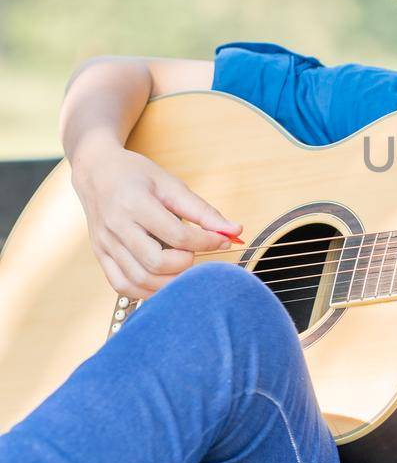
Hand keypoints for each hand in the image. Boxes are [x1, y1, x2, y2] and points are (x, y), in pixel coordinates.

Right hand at [70, 144, 241, 299]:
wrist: (96, 171)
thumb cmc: (135, 175)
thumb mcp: (171, 184)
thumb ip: (202, 210)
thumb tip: (235, 230)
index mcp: (135, 204)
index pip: (177, 235)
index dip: (206, 242)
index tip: (222, 240)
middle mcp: (116, 227)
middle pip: (156, 262)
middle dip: (186, 264)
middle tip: (195, 253)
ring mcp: (105, 244)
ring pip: (139, 279)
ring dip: (169, 282)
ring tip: (184, 269)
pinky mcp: (100, 255)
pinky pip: (121, 285)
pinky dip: (146, 291)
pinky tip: (163, 281)